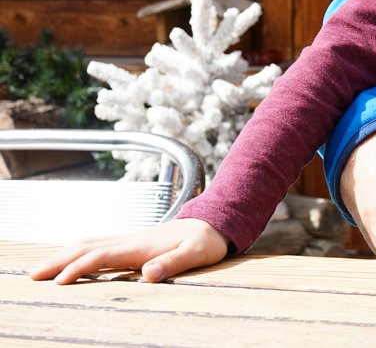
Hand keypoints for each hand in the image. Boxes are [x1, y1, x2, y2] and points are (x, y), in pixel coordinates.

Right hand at [28, 219, 228, 283]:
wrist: (215, 221)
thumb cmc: (207, 240)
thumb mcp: (196, 253)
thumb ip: (173, 263)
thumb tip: (149, 274)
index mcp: (141, 246)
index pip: (101, 256)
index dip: (79, 268)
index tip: (59, 281)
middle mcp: (130, 240)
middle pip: (86, 248)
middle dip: (58, 261)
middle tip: (32, 276)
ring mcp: (130, 239)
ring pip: (89, 244)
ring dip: (63, 254)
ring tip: (41, 269)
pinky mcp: (132, 241)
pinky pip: (98, 244)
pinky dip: (77, 249)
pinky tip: (70, 256)